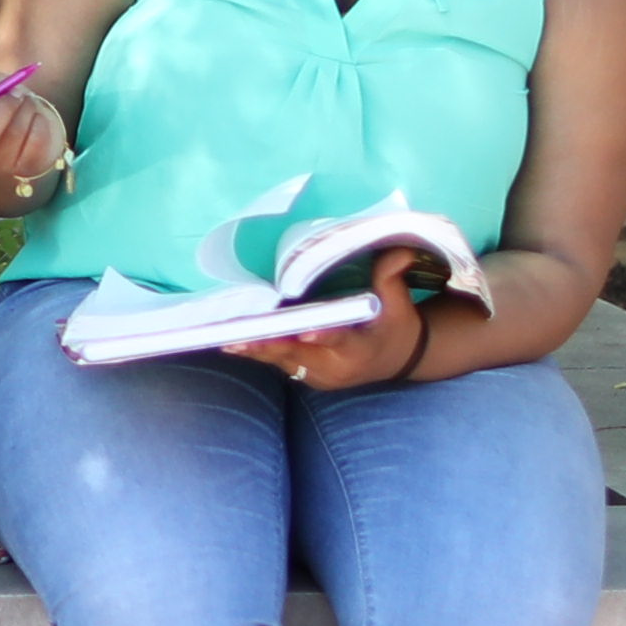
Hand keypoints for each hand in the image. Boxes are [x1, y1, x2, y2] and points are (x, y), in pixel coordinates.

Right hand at [0, 84, 72, 216]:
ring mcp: (3, 166)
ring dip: (24, 107)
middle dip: (3, 105)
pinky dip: (39, 120)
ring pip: (16, 132)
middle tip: (14, 92)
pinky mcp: (29, 166)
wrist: (23, 120)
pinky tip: (34, 117)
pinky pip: (37, 139)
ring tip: (24, 101)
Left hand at [241, 261, 441, 397]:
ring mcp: (320, 376)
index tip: (306, 331)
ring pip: (283, 361)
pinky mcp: (307, 377)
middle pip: (298, 354)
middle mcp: (337, 367)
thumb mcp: (400, 302)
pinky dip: (260, 351)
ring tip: (225, 339)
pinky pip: (280, 363)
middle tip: (239, 336)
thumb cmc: (397, 326)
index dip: (323, 335)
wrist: (397, 361)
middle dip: (268, 344)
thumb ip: (392, 276)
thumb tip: (399, 249)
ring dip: (255, 349)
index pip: (341, 340)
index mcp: (361, 348)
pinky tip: (234, 342)